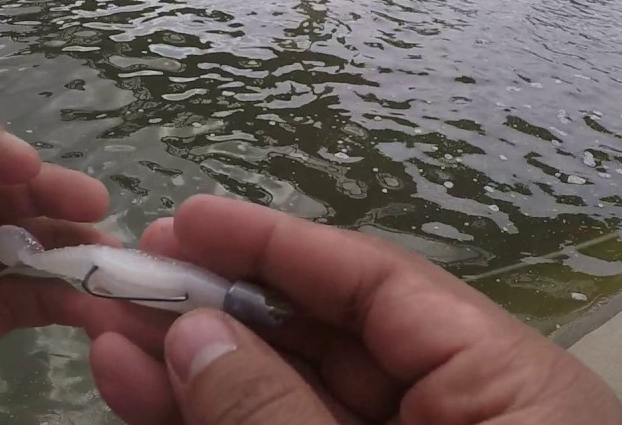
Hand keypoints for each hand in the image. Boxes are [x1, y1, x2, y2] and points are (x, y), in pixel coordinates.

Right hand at [88, 195, 621, 424]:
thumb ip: (279, 414)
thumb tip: (193, 329)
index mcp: (515, 391)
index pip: (383, 284)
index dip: (278, 244)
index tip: (187, 217)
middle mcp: (467, 416)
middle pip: (327, 338)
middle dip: (216, 308)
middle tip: (125, 275)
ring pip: (291, 399)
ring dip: (194, 368)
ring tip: (106, 331)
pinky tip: (140, 392)